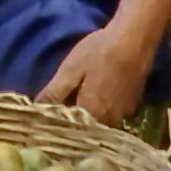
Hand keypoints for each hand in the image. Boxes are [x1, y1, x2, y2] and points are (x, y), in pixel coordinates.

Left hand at [37, 25, 153, 125]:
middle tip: (58, 110)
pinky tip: (95, 94)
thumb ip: (54, 94)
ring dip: (89, 115)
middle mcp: (111, 120)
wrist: (134, 40)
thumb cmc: (98, 53)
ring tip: (75, 102)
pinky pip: (113, 112)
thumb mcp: (69, 71)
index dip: (58, 126)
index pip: (71, 130)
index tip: (46, 121)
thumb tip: (36, 111)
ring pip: (101, 121)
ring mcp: (125, 112)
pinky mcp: (133, 103)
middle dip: (73, 122)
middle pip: (87, 128)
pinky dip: (102, 107)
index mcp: (93, 114)